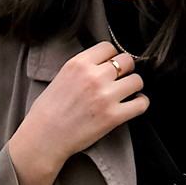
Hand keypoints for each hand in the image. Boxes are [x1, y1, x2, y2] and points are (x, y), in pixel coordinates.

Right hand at [8, 41, 147, 184]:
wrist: (44, 138)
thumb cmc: (48, 111)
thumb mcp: (60, 77)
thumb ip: (82, 68)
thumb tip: (103, 64)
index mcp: (78, 64)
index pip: (108, 47)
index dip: (112, 56)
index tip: (110, 65)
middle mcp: (94, 76)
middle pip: (127, 61)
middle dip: (126, 69)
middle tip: (120, 80)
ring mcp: (105, 96)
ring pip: (137, 80)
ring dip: (134, 86)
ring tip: (127, 93)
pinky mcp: (113, 116)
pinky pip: (141, 103)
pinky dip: (141, 103)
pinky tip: (133, 104)